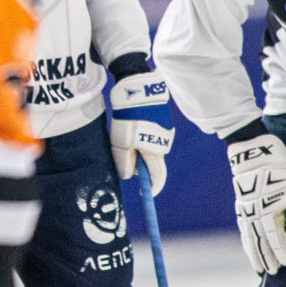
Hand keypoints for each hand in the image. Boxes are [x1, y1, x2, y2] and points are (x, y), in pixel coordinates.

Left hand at [109, 67, 174, 193]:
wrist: (138, 91)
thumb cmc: (130, 119)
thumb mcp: (122, 143)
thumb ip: (125, 161)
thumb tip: (128, 176)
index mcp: (156, 152)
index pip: (158, 177)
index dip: (152, 188)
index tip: (145, 195)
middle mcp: (163, 143)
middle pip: (150, 162)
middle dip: (137, 163)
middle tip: (122, 153)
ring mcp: (163, 131)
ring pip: (147, 148)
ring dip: (136, 147)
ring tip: (123, 133)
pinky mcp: (159, 121)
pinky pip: (147, 135)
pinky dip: (138, 136)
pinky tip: (129, 125)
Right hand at [228, 134, 285, 274]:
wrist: (253, 152)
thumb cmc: (277, 170)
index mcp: (265, 212)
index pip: (273, 238)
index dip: (280, 252)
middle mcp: (252, 214)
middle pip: (258, 241)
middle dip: (264, 258)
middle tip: (270, 272)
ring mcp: (244, 209)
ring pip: (248, 236)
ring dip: (253, 252)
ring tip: (257, 265)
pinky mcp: (241, 203)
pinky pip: (243, 228)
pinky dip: (246, 239)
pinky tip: (249, 243)